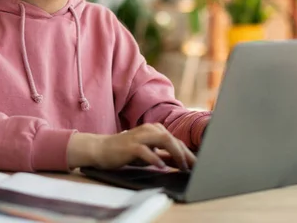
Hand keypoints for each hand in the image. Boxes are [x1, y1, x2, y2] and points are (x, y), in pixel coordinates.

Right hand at [67, 123, 195, 170]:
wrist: (101, 149)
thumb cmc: (125, 151)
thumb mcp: (147, 153)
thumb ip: (163, 155)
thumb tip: (181, 162)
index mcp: (153, 130)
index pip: (174, 140)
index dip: (187, 152)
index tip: (196, 164)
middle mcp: (148, 130)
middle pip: (172, 138)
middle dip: (185, 153)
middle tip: (193, 167)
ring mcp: (138, 136)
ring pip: (162, 139)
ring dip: (175, 153)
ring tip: (182, 166)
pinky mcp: (129, 145)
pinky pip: (144, 150)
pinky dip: (154, 158)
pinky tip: (160, 166)